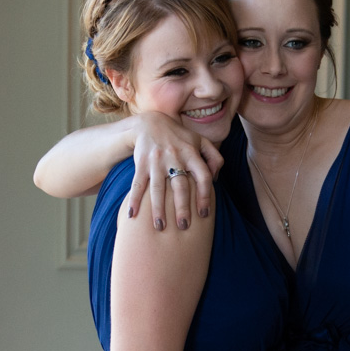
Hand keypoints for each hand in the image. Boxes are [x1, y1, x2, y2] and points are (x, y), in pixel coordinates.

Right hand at [124, 112, 223, 230]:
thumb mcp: (200, 141)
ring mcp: (157, 161)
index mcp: (192, 153)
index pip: (203, 177)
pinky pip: (137, 184)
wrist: (150, 123)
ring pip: (158, 188)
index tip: (204, 214)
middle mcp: (175, 157)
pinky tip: (132, 215)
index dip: (205, 196)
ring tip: (160, 227)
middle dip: (182, 208)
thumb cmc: (179, 136)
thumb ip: (214, 157)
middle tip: (184, 226)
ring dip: (158, 209)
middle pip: (180, 186)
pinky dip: (134, 199)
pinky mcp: (141, 163)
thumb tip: (216, 179)